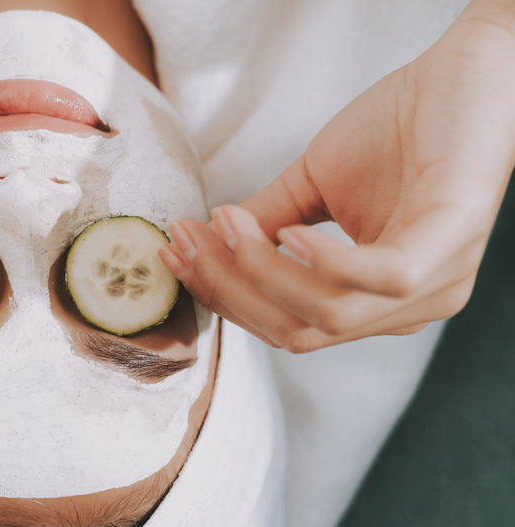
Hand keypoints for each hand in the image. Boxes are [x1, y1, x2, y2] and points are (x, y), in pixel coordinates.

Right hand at [160, 0, 514, 352]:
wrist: (470, 73)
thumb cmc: (400, 128)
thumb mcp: (313, 187)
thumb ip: (265, 223)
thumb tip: (203, 242)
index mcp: (374, 303)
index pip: (285, 324)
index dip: (225, 294)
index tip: (178, 252)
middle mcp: (407, 310)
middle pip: (297, 331)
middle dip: (231, 289)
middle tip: (192, 241)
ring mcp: (435, 283)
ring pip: (327, 315)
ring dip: (261, 272)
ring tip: (229, 225)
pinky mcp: (451, 242)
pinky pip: (378, 279)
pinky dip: (323, 262)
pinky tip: (289, 231)